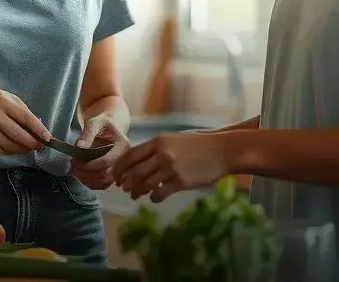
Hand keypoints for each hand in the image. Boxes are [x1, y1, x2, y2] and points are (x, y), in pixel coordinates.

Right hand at [0, 85, 51, 154]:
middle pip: (20, 136)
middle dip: (33, 143)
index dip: (39, 131)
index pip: (26, 119)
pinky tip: (14, 148)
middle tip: (39, 146)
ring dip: (22, 149)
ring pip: (10, 146)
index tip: (47, 138)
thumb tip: (36, 125)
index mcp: (4, 102)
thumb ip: (20, 109)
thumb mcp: (4, 96)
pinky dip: (9, 152)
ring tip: (28, 148)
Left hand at [71, 115, 129, 189]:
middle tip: (73, 165)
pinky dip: (89, 183)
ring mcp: (120, 169)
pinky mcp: (113, 175)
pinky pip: (102, 185)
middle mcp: (124, 160)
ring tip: (75, 169)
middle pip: (106, 174)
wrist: (109, 129)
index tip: (75, 161)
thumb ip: (88, 133)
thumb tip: (80, 147)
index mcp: (124, 145)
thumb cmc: (102, 124)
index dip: (90, 165)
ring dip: (86, 179)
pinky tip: (81, 175)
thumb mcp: (95, 123)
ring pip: (104, 182)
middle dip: (86, 172)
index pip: (107, 161)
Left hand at [112, 132, 228, 202]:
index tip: (116, 176)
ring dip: (137, 192)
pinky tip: (155, 198)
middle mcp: (161, 154)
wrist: (222, 150)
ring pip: (144, 184)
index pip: (130, 156)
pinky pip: (159, 193)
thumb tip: (137, 162)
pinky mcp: (180, 182)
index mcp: (158, 141)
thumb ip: (156, 149)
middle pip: (134, 172)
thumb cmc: (199, 144)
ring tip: (136, 195)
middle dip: (126, 183)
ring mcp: (170, 168)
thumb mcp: (174, 140)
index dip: (120, 168)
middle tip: (125, 189)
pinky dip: (154, 198)